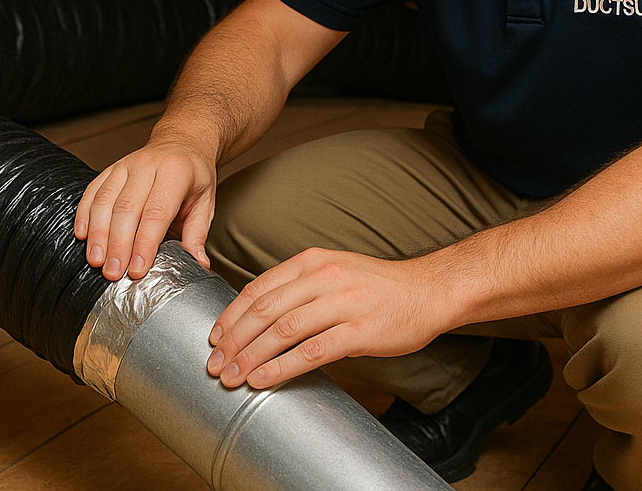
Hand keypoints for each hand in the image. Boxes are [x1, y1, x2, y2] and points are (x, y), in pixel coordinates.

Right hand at [74, 139, 216, 280]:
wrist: (183, 142)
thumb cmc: (194, 174)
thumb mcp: (205, 201)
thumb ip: (197, 233)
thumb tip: (198, 264)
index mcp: (176, 172)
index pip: (157, 212)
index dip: (145, 243)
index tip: (137, 269)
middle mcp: (148, 165)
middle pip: (127, 208)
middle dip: (118, 244)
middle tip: (114, 272)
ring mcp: (127, 164)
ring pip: (106, 200)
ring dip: (98, 233)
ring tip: (97, 261)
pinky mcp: (112, 168)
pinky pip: (93, 191)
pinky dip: (85, 214)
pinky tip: (83, 236)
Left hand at [205, 248, 452, 389]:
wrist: (427, 291)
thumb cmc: (379, 286)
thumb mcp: (335, 269)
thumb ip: (301, 285)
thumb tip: (259, 315)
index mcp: (313, 260)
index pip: (260, 287)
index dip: (231, 314)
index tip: (214, 336)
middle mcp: (324, 277)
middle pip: (265, 310)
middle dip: (234, 339)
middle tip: (215, 363)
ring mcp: (342, 303)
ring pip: (283, 331)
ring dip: (251, 357)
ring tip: (233, 376)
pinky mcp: (358, 331)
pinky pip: (311, 352)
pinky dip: (281, 368)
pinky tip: (264, 379)